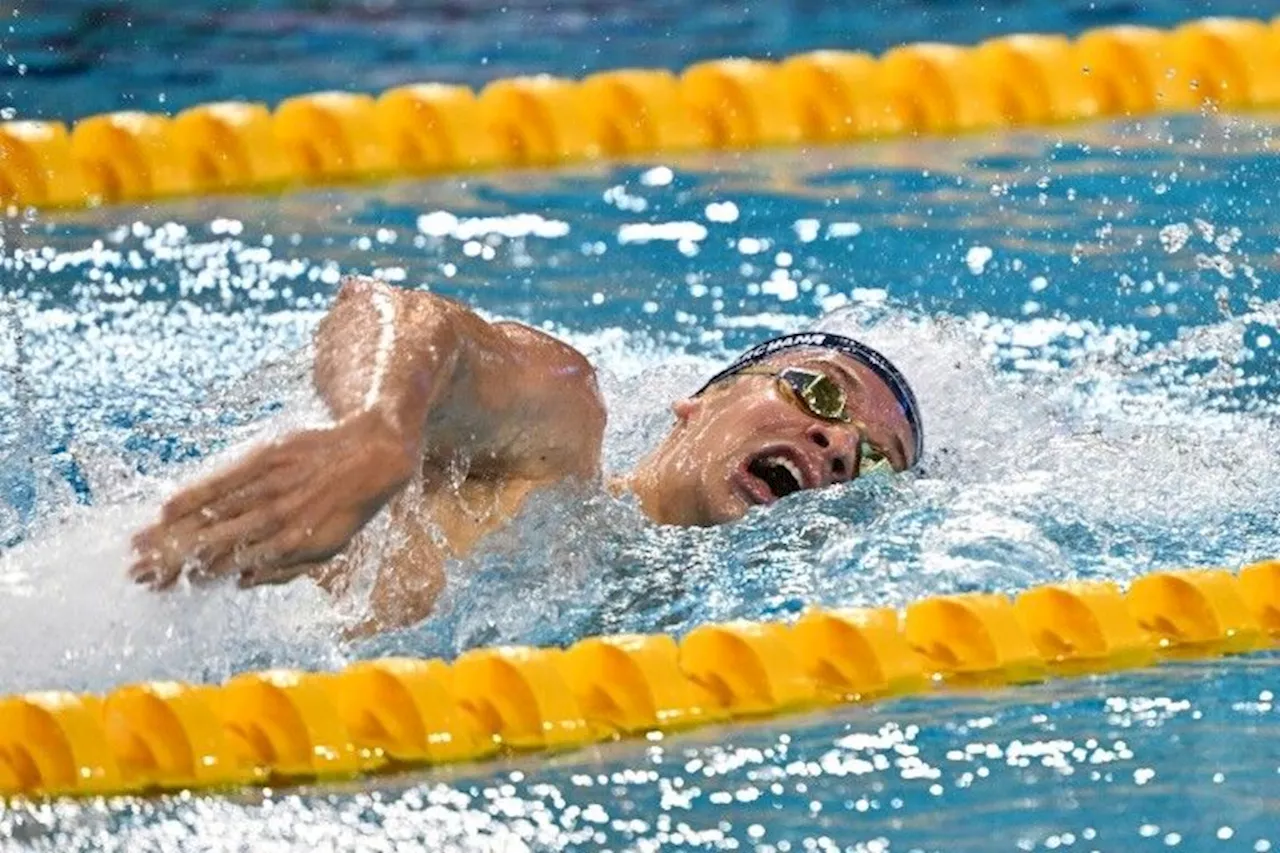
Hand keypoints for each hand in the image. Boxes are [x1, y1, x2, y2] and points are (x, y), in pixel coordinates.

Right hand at [130, 411, 416, 589]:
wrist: (374, 451)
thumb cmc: (348, 505)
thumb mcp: (329, 547)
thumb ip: (286, 568)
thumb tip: (240, 581)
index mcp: (292, 546)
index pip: (229, 567)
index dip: (192, 578)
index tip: (160, 587)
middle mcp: (277, 519)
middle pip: (212, 545)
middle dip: (171, 561)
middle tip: (135, 574)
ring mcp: (271, 487)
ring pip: (212, 515)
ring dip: (172, 533)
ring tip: (138, 546)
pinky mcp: (267, 458)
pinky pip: (225, 480)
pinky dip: (195, 495)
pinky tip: (167, 509)